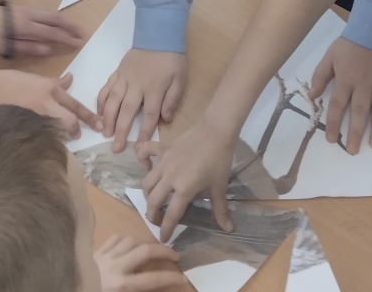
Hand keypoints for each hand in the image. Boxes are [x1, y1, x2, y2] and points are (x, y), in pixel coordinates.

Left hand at [0, 4, 85, 57]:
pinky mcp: (20, 9)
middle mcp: (28, 15)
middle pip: (55, 19)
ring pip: (50, 13)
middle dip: (70, 26)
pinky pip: (43, 12)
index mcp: (25, 26)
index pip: (52, 32)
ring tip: (73, 28)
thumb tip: (49, 49)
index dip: (67, 38)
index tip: (79, 43)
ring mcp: (24, 9)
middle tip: (83, 34)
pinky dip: (54, 17)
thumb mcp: (2, 47)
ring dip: (64, 21)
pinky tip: (55, 23)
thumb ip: (27, 47)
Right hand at [0, 70, 101, 137]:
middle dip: (77, 129)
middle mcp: (45, 101)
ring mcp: (34, 115)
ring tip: (60, 139)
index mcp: (49, 88)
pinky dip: (45, 139)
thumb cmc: (7, 81)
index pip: (74, 104)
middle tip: (78, 135)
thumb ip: (53, 82)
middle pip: (70, 119)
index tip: (99, 124)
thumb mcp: (34, 77)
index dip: (88, 116)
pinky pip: (40, 135)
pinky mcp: (23, 125)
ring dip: (61, 135)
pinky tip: (43, 141)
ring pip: (56, 129)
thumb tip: (70, 80)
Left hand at [95, 236, 185, 291]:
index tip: (184, 277)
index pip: (153, 279)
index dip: (171, 278)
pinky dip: (125, 239)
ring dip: (144, 243)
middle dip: (163, 251)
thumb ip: (135, 289)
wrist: (62, 287)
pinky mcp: (95, 251)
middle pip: (145, 251)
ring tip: (152, 249)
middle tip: (175, 255)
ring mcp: (104, 257)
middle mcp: (115, 267)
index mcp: (121, 286)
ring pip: (130, 240)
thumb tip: (151, 284)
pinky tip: (129, 245)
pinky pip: (114, 238)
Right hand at [97, 50, 186, 153]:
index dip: (144, 133)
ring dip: (107, 118)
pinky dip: (101, 101)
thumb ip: (172, 99)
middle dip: (120, 131)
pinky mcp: (117, 72)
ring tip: (104, 132)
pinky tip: (99, 112)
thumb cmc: (171, 58)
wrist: (157, 34)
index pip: (149, 115)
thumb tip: (166, 119)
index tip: (139, 148)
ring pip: (112, 101)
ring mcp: (124, 78)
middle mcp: (136, 86)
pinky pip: (106, 88)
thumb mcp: (180, 78)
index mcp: (154, 89)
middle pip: (126, 112)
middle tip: (115, 148)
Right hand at [138, 120, 235, 242]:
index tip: (163, 238)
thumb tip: (228, 228)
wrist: (216, 132)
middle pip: (153, 201)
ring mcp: (163, 162)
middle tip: (157, 219)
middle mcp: (169, 178)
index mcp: (184, 189)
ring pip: (147, 183)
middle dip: (152, 214)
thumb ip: (220, 209)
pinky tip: (147, 167)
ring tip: (154, 200)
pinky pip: (145, 153)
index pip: (171, 215)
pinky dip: (142, 160)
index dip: (166, 229)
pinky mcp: (162, 149)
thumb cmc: (219, 160)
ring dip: (148, 195)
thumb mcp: (220, 187)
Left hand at [308, 37, 371, 153]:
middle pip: (360, 112)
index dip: (334, 124)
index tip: (331, 140)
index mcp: (346, 79)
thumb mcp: (330, 56)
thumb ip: (320, 76)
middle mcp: (364, 85)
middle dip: (356, 133)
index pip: (338, 105)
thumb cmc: (350, 44)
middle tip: (353, 151)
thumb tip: (312, 96)